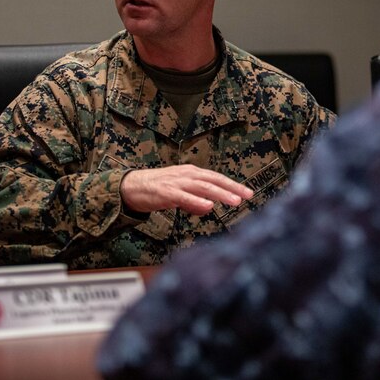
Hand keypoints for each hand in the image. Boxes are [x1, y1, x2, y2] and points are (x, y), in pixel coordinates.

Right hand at [120, 165, 253, 214]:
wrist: (131, 186)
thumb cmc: (156, 189)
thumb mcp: (180, 193)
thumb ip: (194, 200)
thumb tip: (209, 207)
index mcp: (191, 173)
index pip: (216, 178)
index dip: (233, 185)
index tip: (248, 193)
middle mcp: (187, 174)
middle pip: (214, 180)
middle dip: (232, 188)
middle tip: (247, 195)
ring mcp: (177, 182)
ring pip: (203, 186)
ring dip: (220, 194)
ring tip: (234, 201)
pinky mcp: (166, 192)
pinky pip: (184, 197)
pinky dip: (197, 201)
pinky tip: (208, 206)